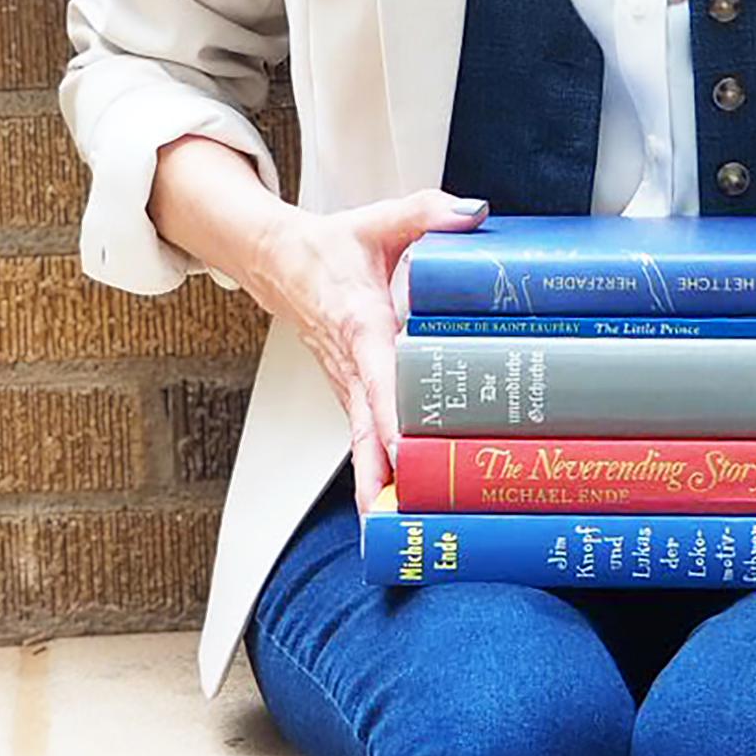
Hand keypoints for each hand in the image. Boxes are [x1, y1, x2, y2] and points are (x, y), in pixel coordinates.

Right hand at [235, 188, 487, 517]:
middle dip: (383, 484)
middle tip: (407, 526)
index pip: (377, 376)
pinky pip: (366, 445)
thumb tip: (476, 214)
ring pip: (364, 449)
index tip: (406, 450)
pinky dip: (380, 481)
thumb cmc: (332, 249)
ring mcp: (348, 389)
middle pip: (366, 436)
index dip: (391, 415)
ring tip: (404, 542)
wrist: (278, 263)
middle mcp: (350, 367)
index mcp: (358, 324)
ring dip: (380, 494)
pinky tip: (400, 517)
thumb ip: (429, 212)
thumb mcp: (379, 219)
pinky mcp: (352, 398)